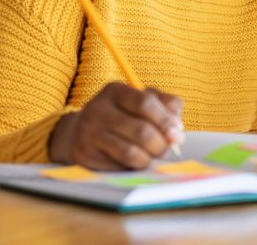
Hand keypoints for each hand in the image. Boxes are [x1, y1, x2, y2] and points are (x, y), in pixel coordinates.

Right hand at [48, 82, 184, 169]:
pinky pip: (118, 166)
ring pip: (131, 152)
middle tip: (167, 149)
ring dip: (150, 158)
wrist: (78, 132)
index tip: (178, 132)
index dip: (166, 120)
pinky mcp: (85, 155)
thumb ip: (165, 105)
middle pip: (141, 130)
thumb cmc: (121, 115)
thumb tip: (177, 127)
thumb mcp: (141, 101)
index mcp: (115, 91)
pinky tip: (136, 161)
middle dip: (161, 144)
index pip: (145, 103)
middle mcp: (98, 109)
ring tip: (153, 156)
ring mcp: (89, 133)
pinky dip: (134, 166)